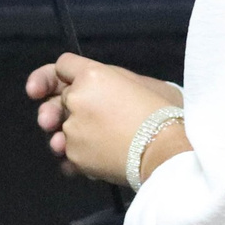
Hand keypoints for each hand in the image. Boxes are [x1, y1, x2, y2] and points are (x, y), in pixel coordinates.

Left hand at [26, 54, 182, 185]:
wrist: (167, 151)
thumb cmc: (163, 112)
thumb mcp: (139, 82)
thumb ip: (110, 80)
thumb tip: (99, 89)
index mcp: (92, 75)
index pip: (63, 65)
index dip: (61, 73)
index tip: (57, 85)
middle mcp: (76, 99)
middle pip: (60, 98)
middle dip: (64, 107)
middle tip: (68, 119)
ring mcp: (72, 129)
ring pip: (61, 129)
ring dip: (67, 135)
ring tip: (80, 144)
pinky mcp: (75, 156)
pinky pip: (67, 156)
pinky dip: (75, 158)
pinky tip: (90, 159)